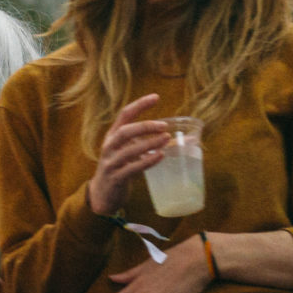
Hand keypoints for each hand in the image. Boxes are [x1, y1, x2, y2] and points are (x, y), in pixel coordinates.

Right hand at [85, 94, 170, 214]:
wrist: (102, 195)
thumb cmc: (122, 169)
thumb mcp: (131, 152)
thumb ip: (152, 144)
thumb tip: (190, 140)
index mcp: (113, 136)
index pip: (124, 115)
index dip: (140, 105)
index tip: (156, 97)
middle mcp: (109, 147)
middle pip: (125, 131)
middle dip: (144, 126)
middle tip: (164, 126)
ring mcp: (111, 163)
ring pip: (129, 150)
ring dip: (149, 143)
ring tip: (166, 139)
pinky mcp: (116, 178)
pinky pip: (132, 168)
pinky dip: (146, 161)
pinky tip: (160, 156)